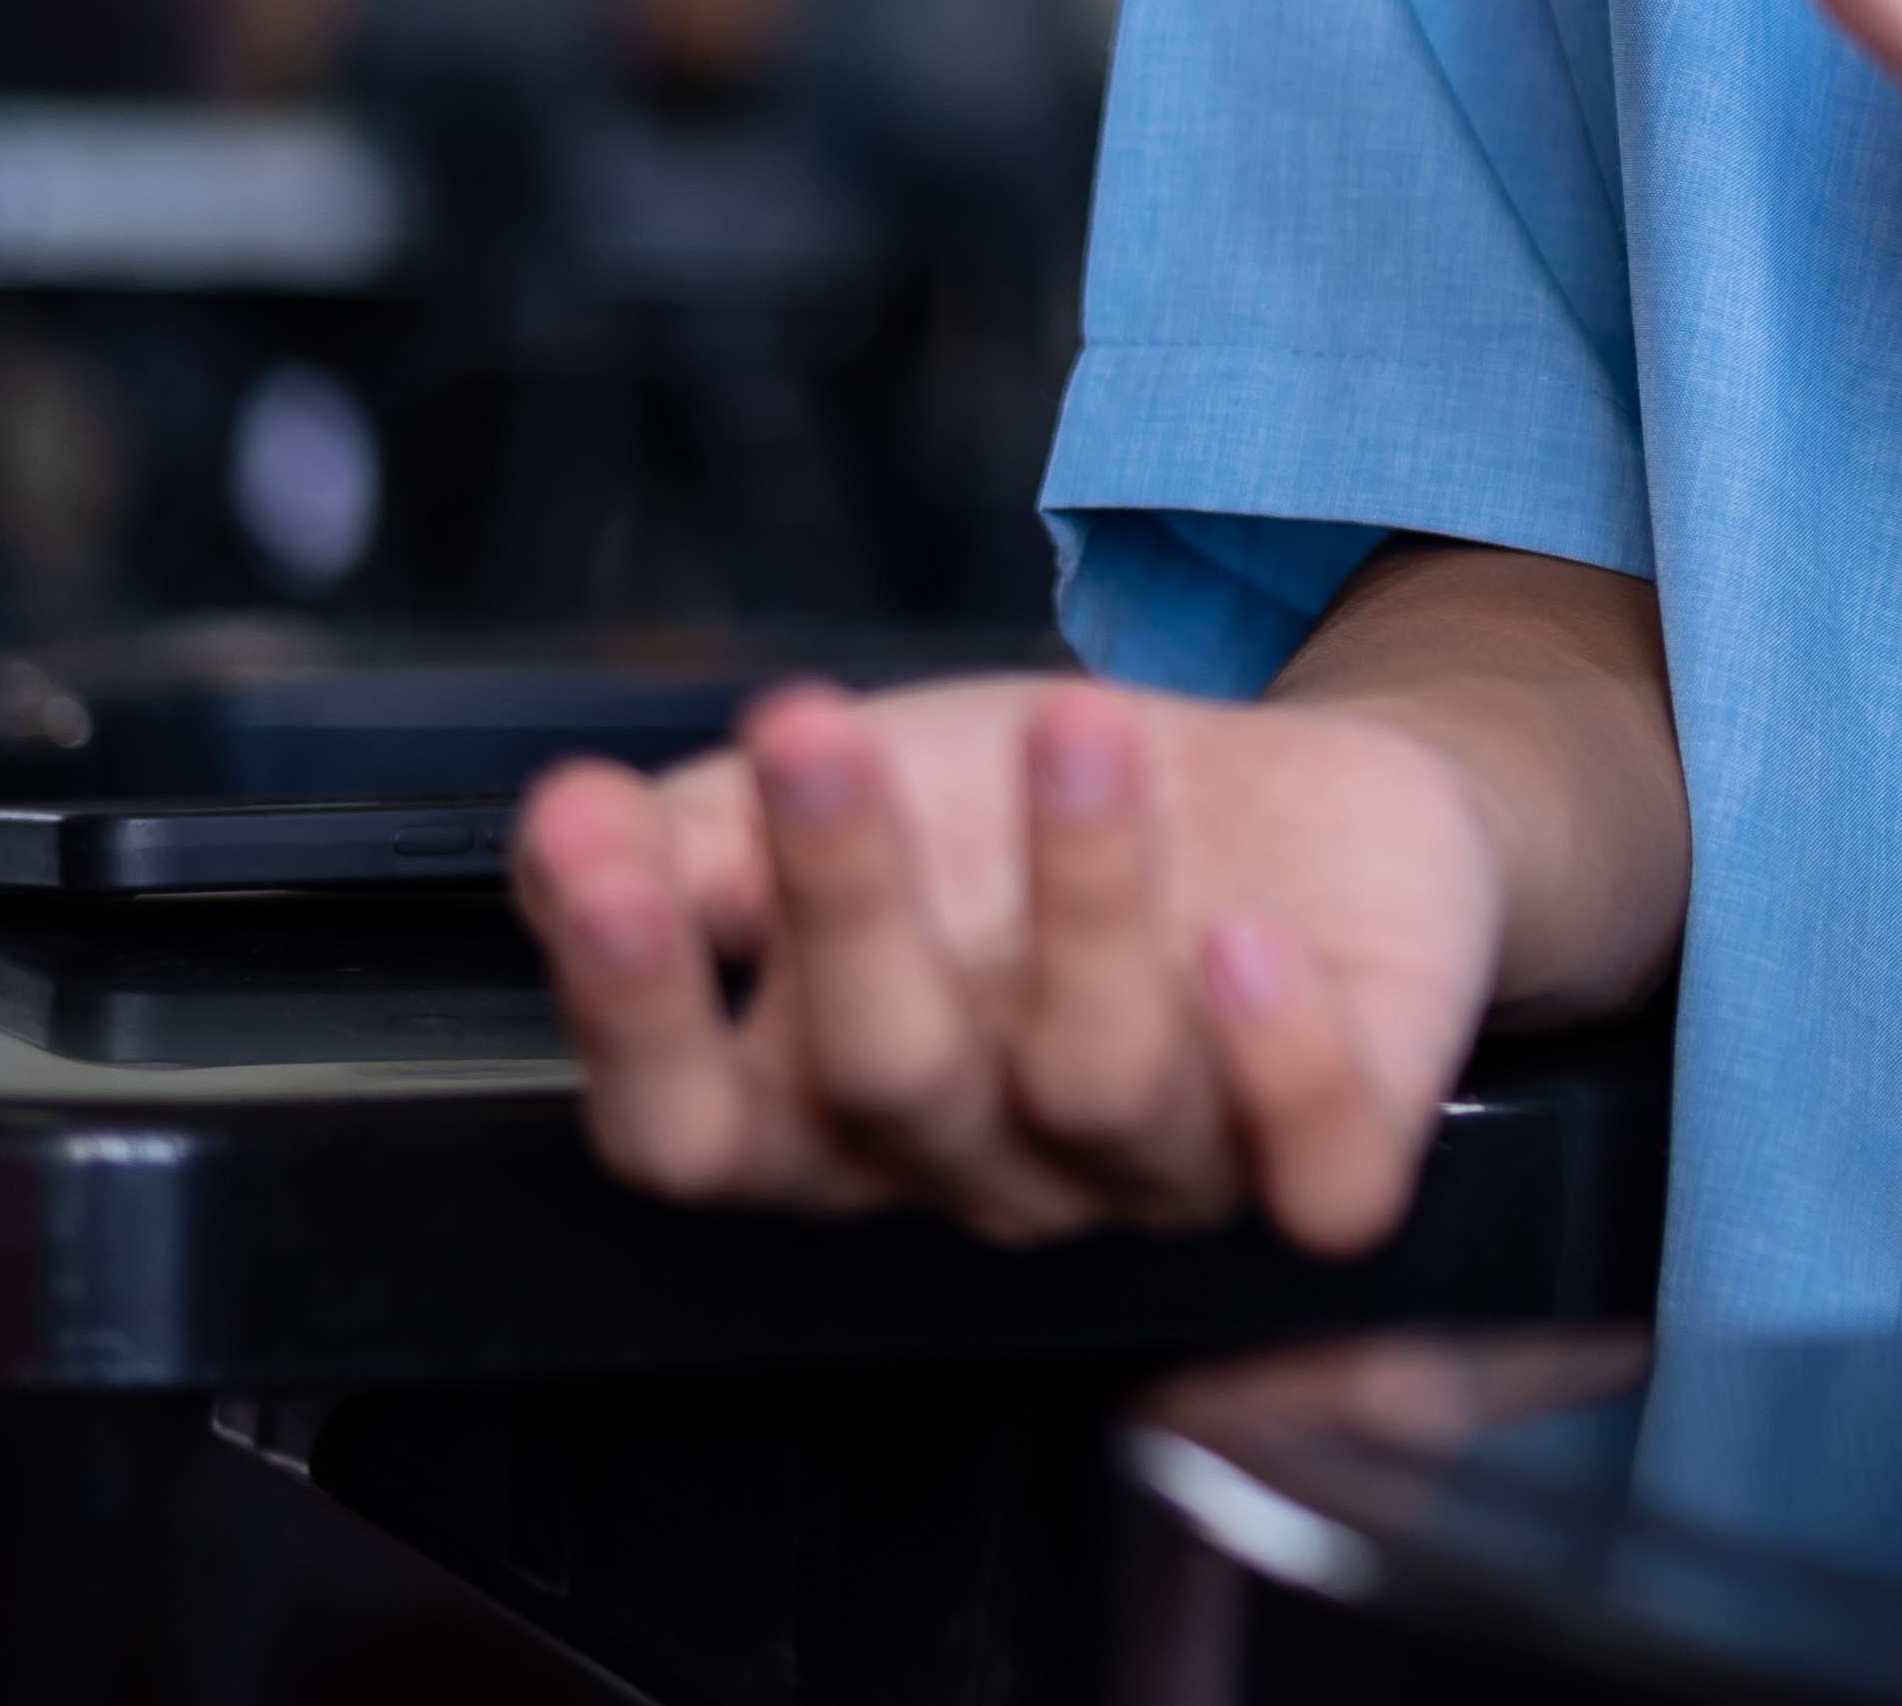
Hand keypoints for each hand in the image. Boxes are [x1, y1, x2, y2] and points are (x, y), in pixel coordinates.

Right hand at [511, 673, 1501, 1249]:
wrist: (1296, 807)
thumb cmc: (1034, 824)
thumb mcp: (866, 793)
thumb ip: (706, 836)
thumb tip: (574, 829)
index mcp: (829, 1111)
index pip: (686, 1128)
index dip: (630, 1011)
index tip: (596, 850)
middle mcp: (981, 1168)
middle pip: (883, 1082)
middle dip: (841, 899)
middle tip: (809, 729)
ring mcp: (1156, 1173)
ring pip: (1097, 1085)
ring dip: (1080, 901)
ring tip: (1073, 728)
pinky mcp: (1327, 1152)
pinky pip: (1312, 1174)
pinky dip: (1284, 1068)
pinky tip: (1250, 944)